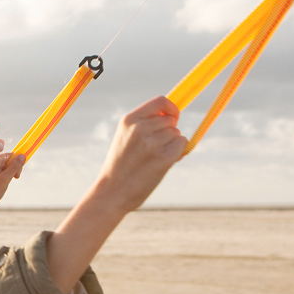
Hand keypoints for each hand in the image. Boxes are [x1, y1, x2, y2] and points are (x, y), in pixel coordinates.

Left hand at [0, 153, 25, 228]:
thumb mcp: (5, 179)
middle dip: (13, 169)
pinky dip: (4, 177)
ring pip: (5, 167)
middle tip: (13, 179)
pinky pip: (0, 172)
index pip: (10, 155)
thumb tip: (23, 155)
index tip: (17, 176)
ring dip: (9, 174)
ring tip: (4, 184)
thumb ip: (14, 167)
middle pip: (7, 160)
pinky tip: (0, 185)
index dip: (17, 163)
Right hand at [94, 96, 188, 212]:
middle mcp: (140, 128)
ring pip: (177, 133)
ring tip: (154, 157)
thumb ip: (145, 124)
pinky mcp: (163, 157)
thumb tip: (173, 117)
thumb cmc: (120, 165)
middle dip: (168, 131)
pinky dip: (178, 152)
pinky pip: (182, 144)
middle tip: (156, 148)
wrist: (112, 191)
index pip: (160, 101)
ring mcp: (152, 143)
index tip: (172, 117)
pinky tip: (163, 162)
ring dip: (172, 144)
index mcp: (129, 120)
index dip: (171, 108)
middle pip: (170, 120)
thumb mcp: (125, 137)